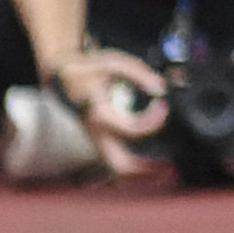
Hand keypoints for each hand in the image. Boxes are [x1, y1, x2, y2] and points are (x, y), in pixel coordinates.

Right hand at [56, 51, 167, 175]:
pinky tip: (154, 156)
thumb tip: (161, 89)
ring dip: (142, 170)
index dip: (154, 120)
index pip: (131, 129)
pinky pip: (118, 159)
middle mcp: (97, 132)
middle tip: (170, 164)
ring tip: (166, 166)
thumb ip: (139, 73)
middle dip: (147, 169)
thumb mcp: (113, 62)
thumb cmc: (89, 68)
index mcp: (99, 114)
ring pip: (118, 167)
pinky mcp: (101, 139)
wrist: (63, 75)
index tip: (162, 105)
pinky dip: (136, 163)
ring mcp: (98, 139)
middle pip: (121, 165)